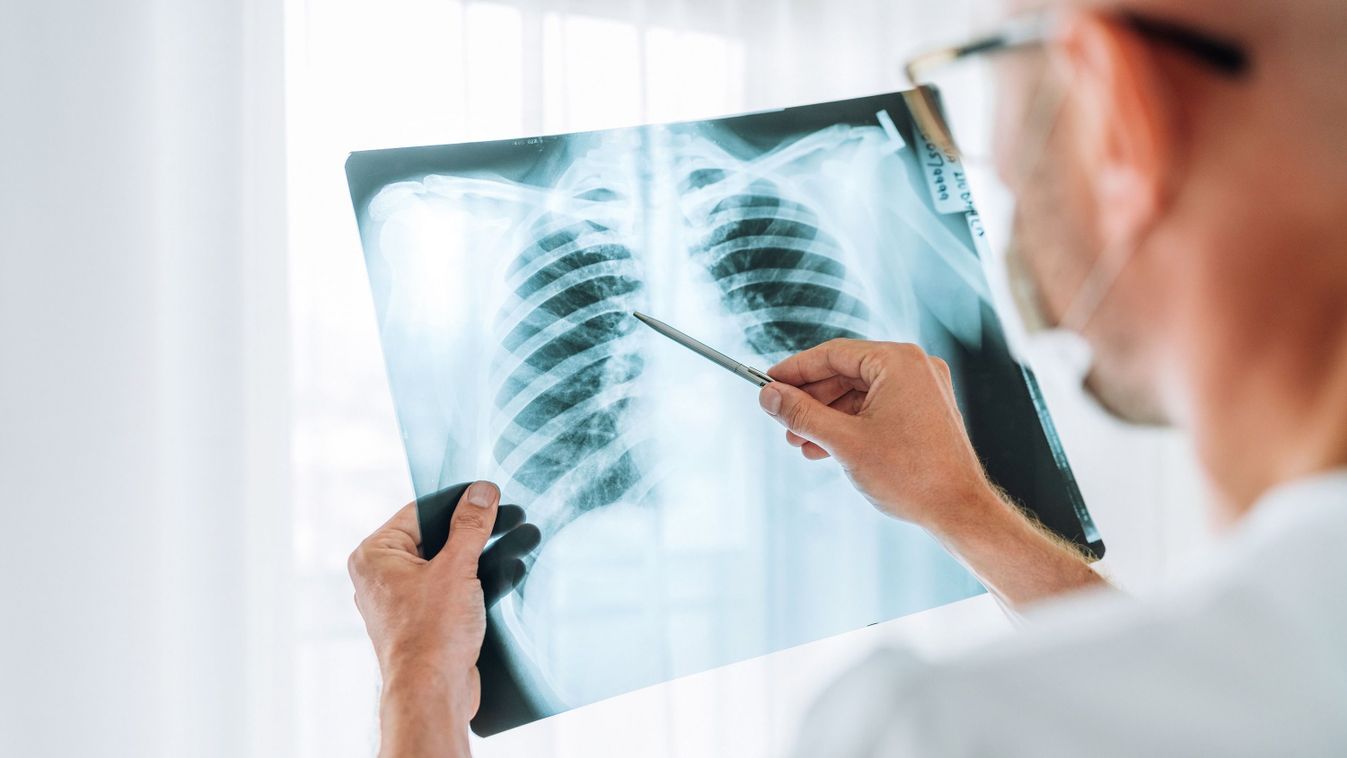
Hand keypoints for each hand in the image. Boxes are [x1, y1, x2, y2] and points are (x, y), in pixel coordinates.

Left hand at [348, 481, 539, 754]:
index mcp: (375, 555)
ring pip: (446, 564)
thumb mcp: (456, 568)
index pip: (419, 512)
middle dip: (473, 531)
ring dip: (480, 556)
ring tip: (516, 541)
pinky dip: (475, 581)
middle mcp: (382, 576)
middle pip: (434, 538)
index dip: (457, 502)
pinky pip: (450, 589)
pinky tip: (507, 571)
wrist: (433, 694)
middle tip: (506, 516)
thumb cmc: (431, 634)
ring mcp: (401, 601)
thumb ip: (471, 526)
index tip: (487, 493)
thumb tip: (482, 492)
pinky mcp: (423, 621)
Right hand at [757, 340, 996, 534]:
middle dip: (811, 400)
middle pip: (846, 373)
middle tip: (781, 419)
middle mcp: (914, 368)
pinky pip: (877, 408)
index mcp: (898, 362)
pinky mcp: (925, 412)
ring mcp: (923, 390)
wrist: (958, 511)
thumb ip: (802, 414)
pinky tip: (824, 448)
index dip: (796, 370)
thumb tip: (768, 397)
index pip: (833, 354)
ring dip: (827, 416)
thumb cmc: (910, 475)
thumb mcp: (843, 441)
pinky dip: (850, 425)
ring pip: (859, 394)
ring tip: (799, 441)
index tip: (768, 384)